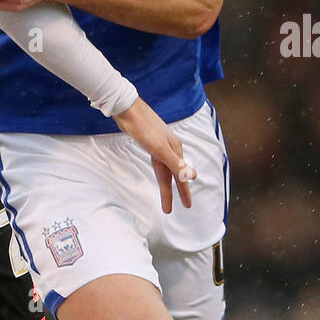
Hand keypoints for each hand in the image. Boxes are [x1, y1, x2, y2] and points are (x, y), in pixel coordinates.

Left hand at [112, 97, 194, 212]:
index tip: (187, 206)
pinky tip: (159, 168)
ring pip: (165, 168)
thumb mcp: (160, 148)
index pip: (180, 177)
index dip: (183, 192)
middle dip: (174, 192)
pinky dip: (160, 170)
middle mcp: (170, 148)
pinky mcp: (150, 141)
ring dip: (166, 182)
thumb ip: (175, 164)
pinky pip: (158, 161)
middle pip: (172, 175)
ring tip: (166, 196)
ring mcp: (160, 144)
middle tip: (173, 208)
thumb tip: (192, 177)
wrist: (128, 110)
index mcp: (175, 150)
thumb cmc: (144, 128)